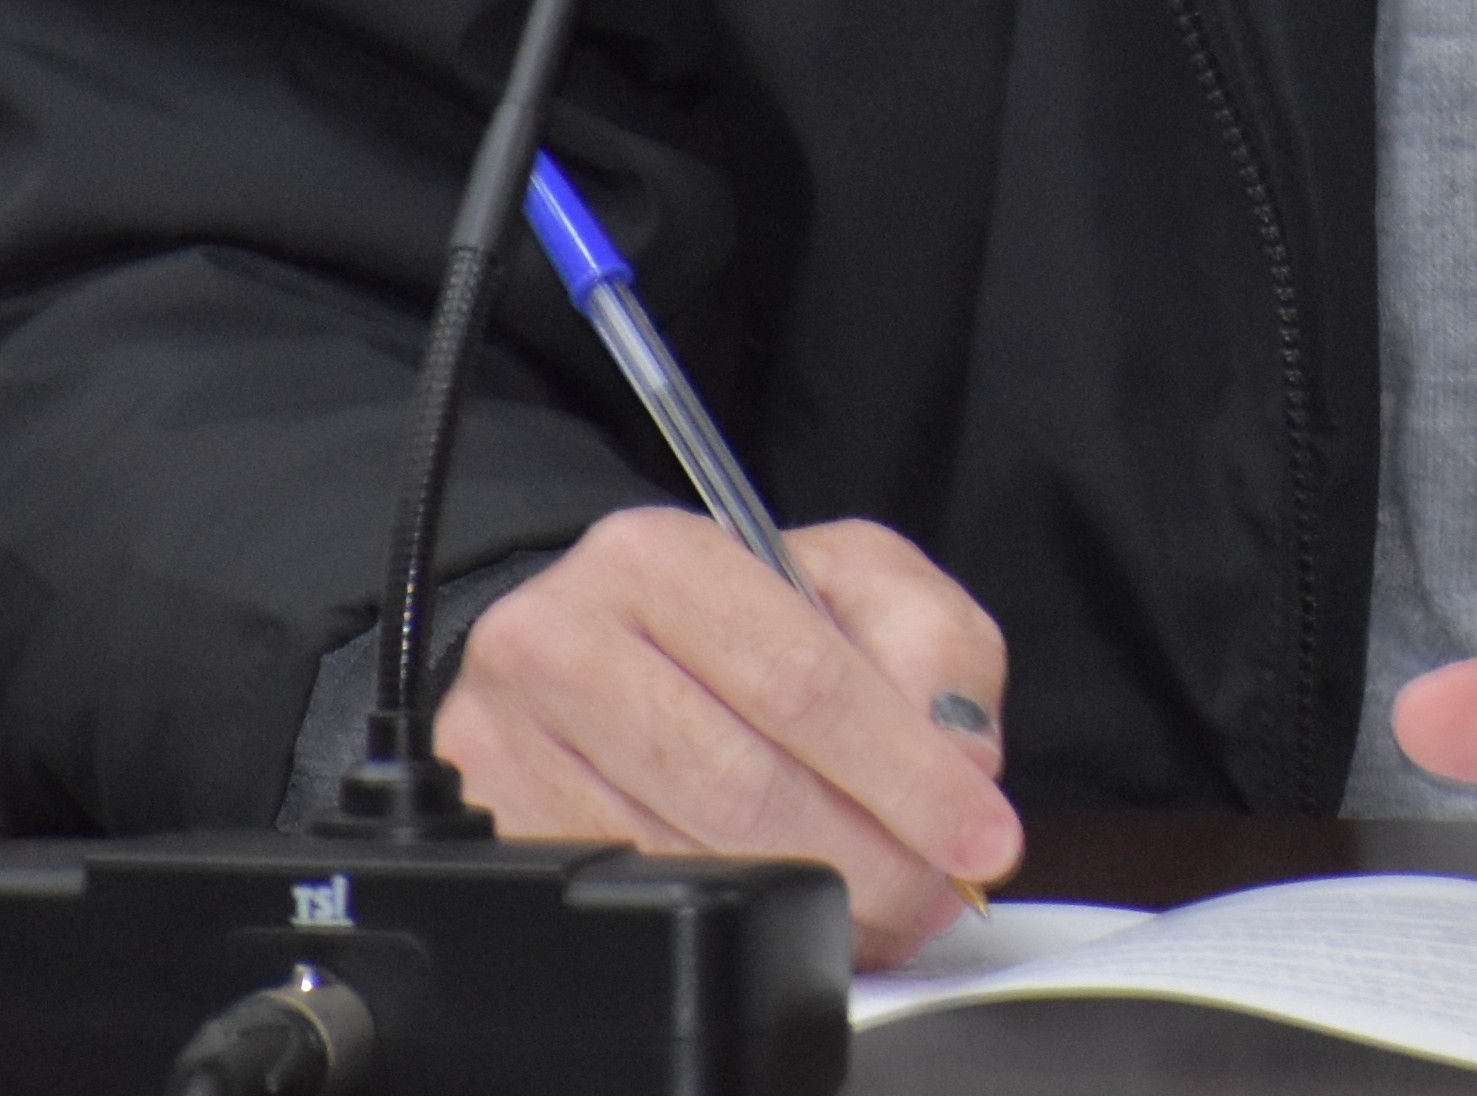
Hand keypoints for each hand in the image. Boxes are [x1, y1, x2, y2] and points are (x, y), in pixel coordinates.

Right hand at [440, 508, 1021, 965]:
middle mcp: (565, 640)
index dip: (906, 773)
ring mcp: (513, 742)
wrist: (593, 644)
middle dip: (870, 859)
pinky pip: (638, 901)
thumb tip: (959, 752)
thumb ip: (931, 641)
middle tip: (936, 890)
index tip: (979, 834)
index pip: (801, 678)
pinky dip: (732, 918)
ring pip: (692, 859)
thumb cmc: (733, 618)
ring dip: (812, 899)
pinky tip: (785, 899)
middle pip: (745, 786)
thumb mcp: (853, 582)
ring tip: (880, 898)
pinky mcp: (497, 825)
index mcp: (658, 558)